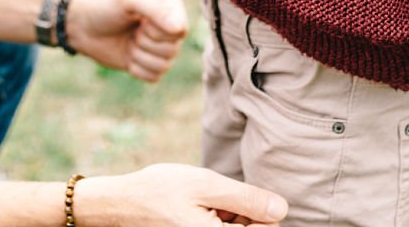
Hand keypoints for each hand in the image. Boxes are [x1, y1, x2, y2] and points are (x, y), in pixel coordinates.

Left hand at [65, 0, 187, 81]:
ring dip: (140, 56)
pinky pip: (154, 77)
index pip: (180, 30)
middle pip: (172, 50)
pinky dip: (137, 69)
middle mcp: (170, 26)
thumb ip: (155, 9)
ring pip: (164, 65)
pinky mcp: (150, 64)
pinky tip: (128, 55)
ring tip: (129, 41)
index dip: (158, 31)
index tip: (140, 21)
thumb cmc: (105, 7)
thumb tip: (180, 29)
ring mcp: (160, 47)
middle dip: (145, 43)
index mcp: (170, 5)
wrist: (83, 27)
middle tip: (132, 30)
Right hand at [76, 164, 287, 226]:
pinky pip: (221, 226)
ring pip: (236, 226)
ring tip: (203, 199)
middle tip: (214, 196)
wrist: (126, 201)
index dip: (259, 209)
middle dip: (242, 210)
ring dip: (230, 211)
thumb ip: (246, 198)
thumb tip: (283, 209)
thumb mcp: (206, 185)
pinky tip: (199, 204)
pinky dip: (218, 215)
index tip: (235, 197)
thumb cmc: (163, 190)